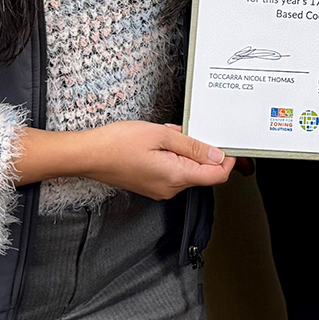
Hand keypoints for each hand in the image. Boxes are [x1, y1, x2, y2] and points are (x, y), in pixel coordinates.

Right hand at [17, 122, 233, 199]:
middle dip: (202, 150)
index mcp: (177, 177)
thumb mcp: (161, 136)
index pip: (216, 175)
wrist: (88, 155)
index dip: (227, 160)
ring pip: (186, 170)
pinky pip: (172, 171)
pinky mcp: (151, 185)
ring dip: (185, 151)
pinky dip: (173, 156)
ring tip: (167, 134)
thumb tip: (217, 154)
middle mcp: (170, 188)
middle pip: (202, 173)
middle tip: (191, 130)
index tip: (229, 144)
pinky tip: (159, 141)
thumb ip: (191, 146)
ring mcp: (160, 189)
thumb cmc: (118, 143)